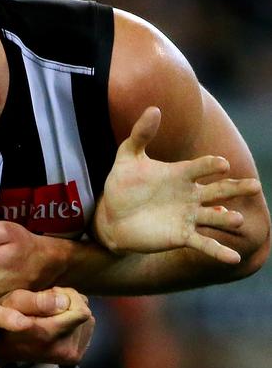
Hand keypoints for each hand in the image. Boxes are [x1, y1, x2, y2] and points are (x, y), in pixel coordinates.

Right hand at [0, 287, 94, 364]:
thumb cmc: (5, 317)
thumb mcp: (13, 301)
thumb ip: (38, 301)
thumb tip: (65, 302)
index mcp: (50, 335)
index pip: (82, 312)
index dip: (68, 296)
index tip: (49, 295)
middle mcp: (64, 350)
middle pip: (86, 315)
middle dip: (69, 304)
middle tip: (44, 307)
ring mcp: (70, 356)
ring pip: (88, 322)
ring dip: (70, 314)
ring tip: (47, 316)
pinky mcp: (73, 357)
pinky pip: (86, 331)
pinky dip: (73, 324)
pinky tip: (54, 326)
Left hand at [94, 107, 261, 263]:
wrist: (111, 216)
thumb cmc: (122, 184)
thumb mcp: (127, 157)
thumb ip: (140, 134)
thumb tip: (154, 108)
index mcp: (180, 173)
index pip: (201, 167)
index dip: (211, 166)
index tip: (221, 165)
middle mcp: (190, 194)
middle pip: (218, 190)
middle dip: (236, 188)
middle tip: (255, 186)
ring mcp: (188, 216)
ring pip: (214, 216)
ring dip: (226, 218)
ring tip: (237, 220)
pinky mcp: (182, 236)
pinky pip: (204, 243)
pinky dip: (218, 251)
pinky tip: (233, 258)